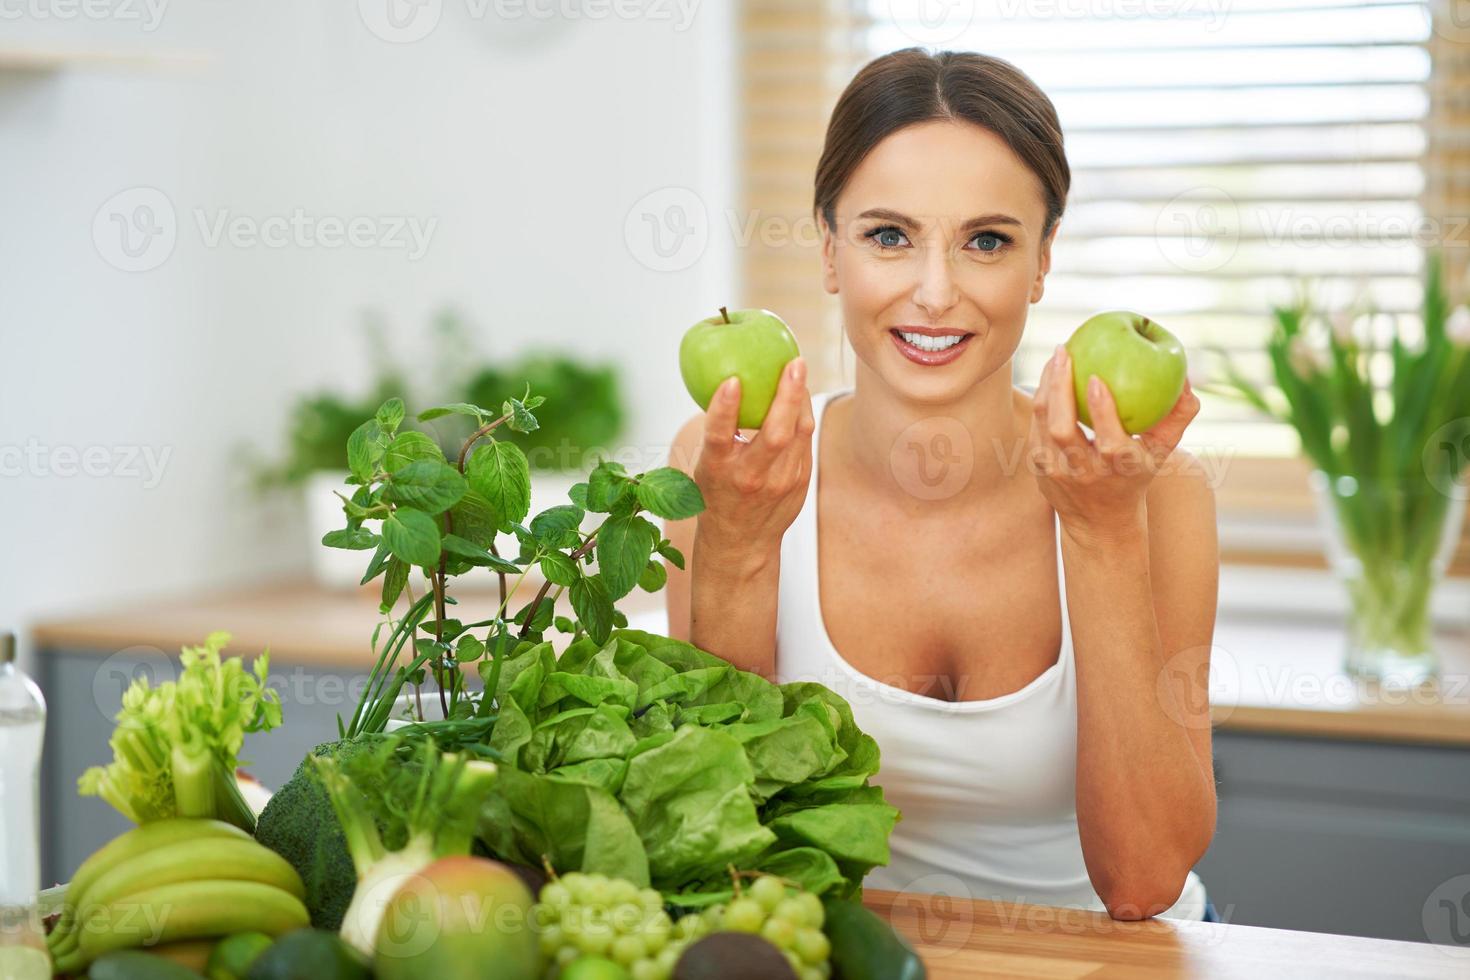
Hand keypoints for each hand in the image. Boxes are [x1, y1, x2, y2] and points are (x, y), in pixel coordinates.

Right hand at [694, 358, 815, 553]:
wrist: (740, 542)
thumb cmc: (718, 493)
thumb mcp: (706, 466)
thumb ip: (720, 433)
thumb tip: (733, 380)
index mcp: (719, 471)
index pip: (719, 437)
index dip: (724, 408)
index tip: (731, 381)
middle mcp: (751, 478)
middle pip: (776, 434)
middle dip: (787, 395)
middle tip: (793, 363)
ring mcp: (780, 483)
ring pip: (799, 434)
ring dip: (800, 399)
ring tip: (797, 369)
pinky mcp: (800, 482)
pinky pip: (805, 440)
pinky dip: (802, 414)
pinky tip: (799, 395)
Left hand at [1029, 344, 1199, 538]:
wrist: (1100, 521)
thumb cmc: (1136, 474)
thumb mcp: (1162, 452)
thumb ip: (1178, 416)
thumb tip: (1187, 380)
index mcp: (1119, 470)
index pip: (1108, 442)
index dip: (1101, 411)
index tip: (1096, 378)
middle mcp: (1084, 474)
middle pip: (1062, 430)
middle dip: (1060, 389)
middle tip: (1064, 352)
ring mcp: (1056, 472)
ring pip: (1043, 425)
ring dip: (1046, 388)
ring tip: (1056, 356)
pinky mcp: (1038, 467)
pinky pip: (1036, 426)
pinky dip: (1041, 398)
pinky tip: (1049, 374)